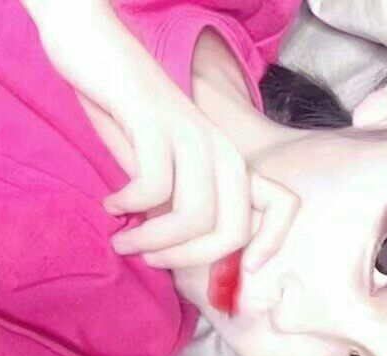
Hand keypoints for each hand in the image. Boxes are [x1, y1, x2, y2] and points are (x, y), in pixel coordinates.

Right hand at [22, 0, 300, 270]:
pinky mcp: (158, 122)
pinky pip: (152, 187)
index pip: (283, 206)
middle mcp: (224, 152)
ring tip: (125, 239)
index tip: (242, 269)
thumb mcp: (172, 175)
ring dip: (152, 239)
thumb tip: (196, 264)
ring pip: (192, 216)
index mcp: (235, 166)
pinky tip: (112, 203)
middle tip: (150, 257)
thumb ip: (188, 212)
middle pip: (232, 231)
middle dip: (188, 258)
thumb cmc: (138, 126)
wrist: (102, 55)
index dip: (272, 243)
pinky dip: (128, 205)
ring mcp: (195, 136)